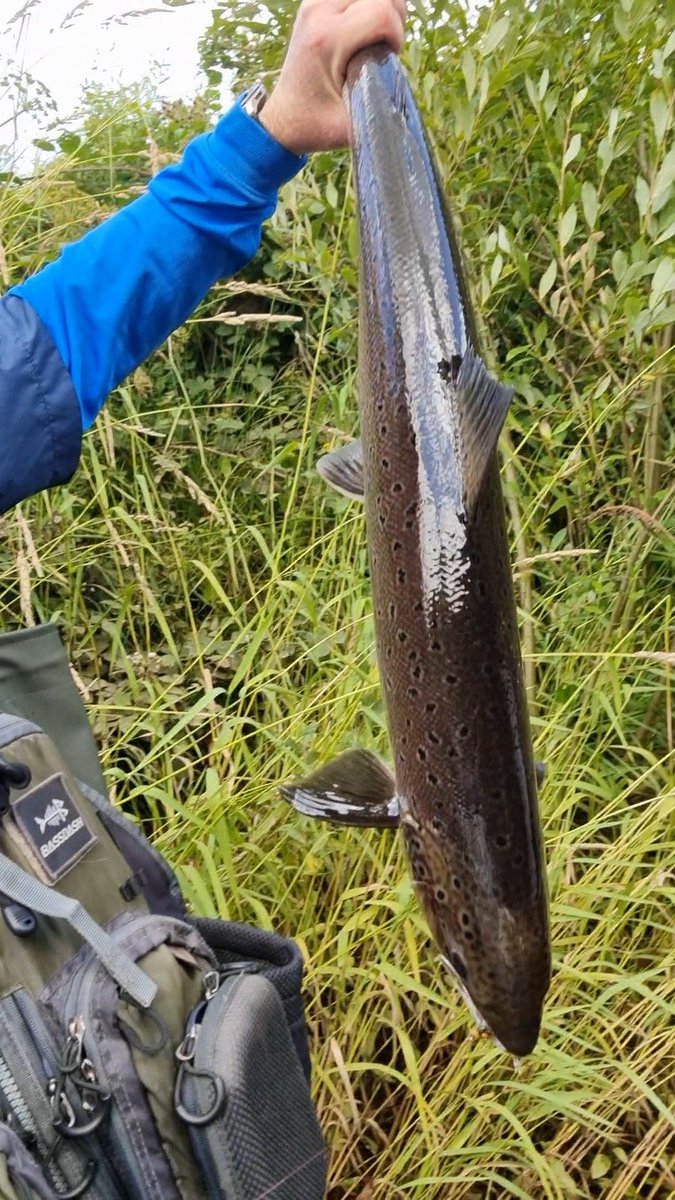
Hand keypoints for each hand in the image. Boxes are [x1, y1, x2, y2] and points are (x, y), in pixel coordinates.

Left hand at [258, 0, 405, 154]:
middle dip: (392, 17)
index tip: (389, 58)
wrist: (284, 117)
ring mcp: (314, 2)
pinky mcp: (314, 1)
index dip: (396, 34)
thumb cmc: (316, 124)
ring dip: (380, 8)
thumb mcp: (353, 125)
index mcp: (328, 40)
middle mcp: (319, 12)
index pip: (382, 12)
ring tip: (375, 35)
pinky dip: (365, 6)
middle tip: (384, 47)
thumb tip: (403, 93)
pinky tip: (363, 26)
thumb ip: (381, 107)